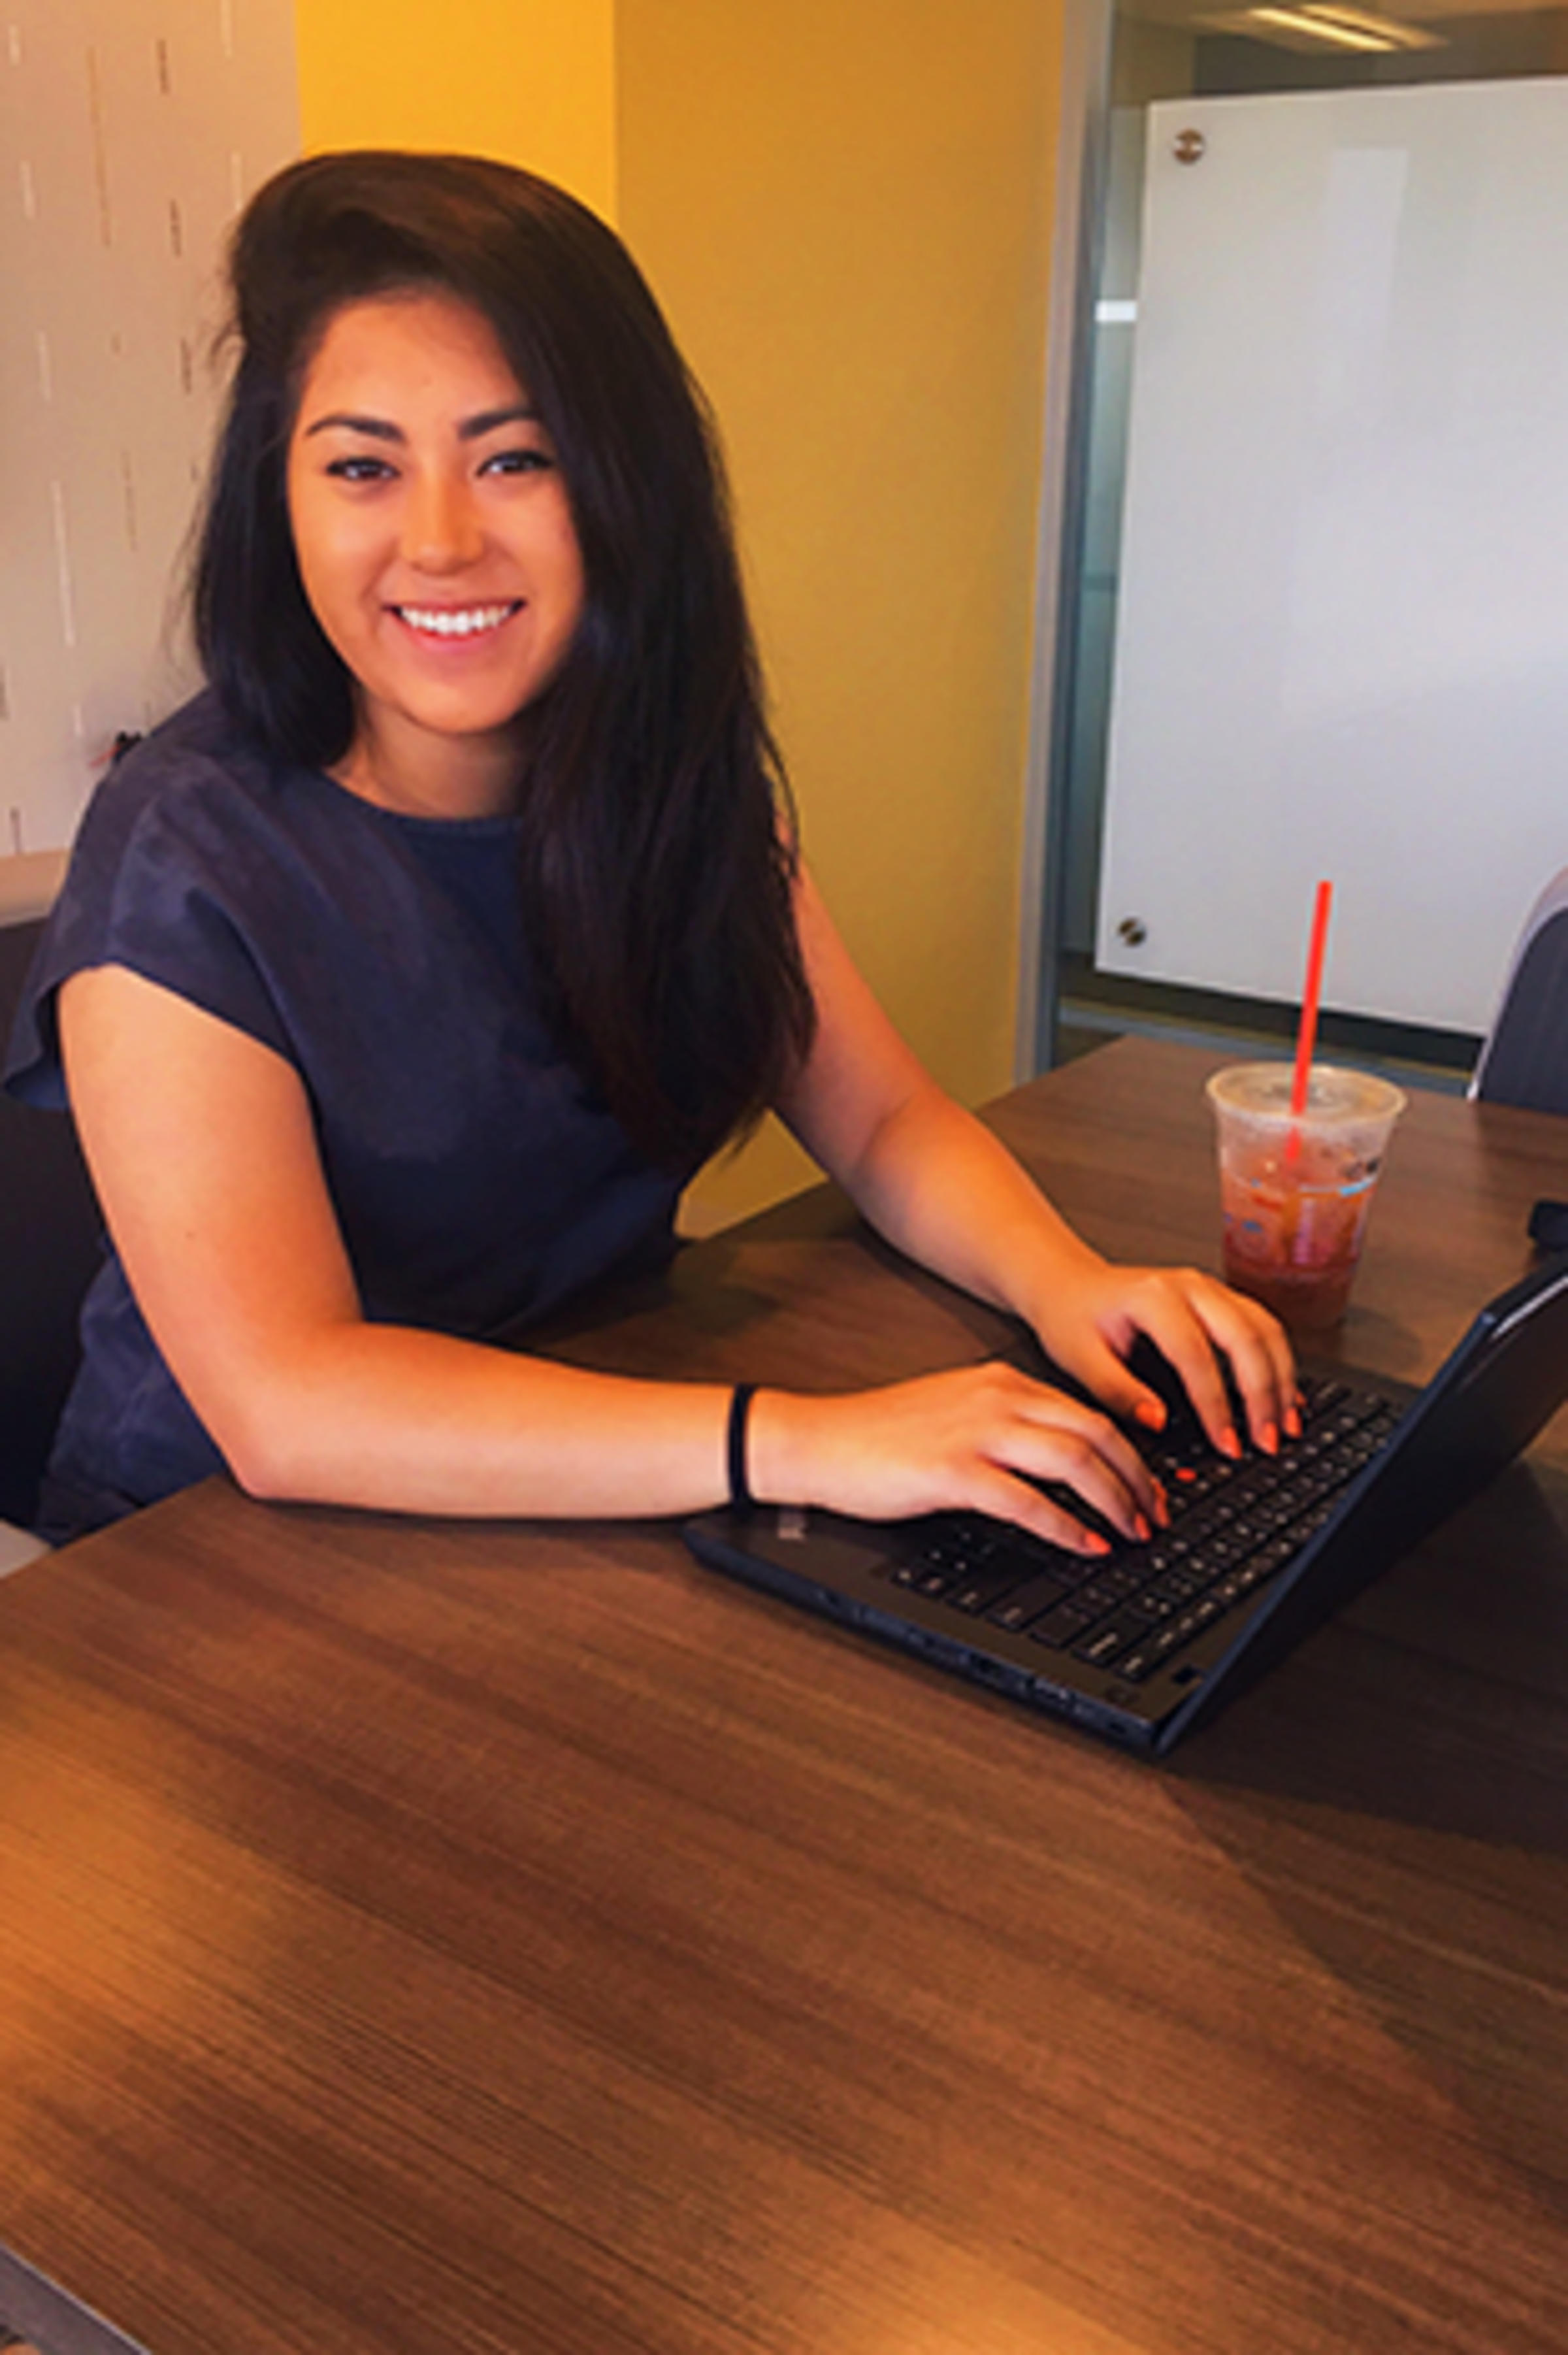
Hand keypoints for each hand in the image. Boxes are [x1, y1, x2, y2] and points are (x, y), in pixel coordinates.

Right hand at [751, 1362, 1167, 1553]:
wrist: (820, 1440)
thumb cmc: (879, 1436)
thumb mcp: (955, 1414)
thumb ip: (1006, 1427)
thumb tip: (1060, 1462)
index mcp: (1001, 1382)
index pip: (1088, 1413)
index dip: (1131, 1453)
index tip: (1150, 1486)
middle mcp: (997, 1398)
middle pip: (1096, 1432)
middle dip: (1137, 1478)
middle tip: (1156, 1515)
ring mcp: (976, 1432)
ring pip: (1073, 1459)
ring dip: (1114, 1499)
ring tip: (1131, 1531)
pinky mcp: (952, 1471)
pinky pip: (1028, 1500)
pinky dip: (1066, 1525)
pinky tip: (1083, 1543)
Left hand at [1028, 1258, 1298, 1458]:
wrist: (1069, 1284)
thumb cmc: (1073, 1317)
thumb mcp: (1079, 1359)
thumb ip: (1118, 1392)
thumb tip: (1159, 1422)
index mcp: (1152, 1297)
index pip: (1196, 1355)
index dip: (1215, 1405)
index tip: (1225, 1444)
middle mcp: (1189, 1286)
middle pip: (1246, 1336)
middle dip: (1263, 1394)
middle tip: (1267, 1441)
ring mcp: (1210, 1288)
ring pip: (1265, 1328)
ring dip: (1281, 1378)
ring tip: (1284, 1424)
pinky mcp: (1221, 1298)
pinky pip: (1263, 1326)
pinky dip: (1279, 1362)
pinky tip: (1284, 1395)